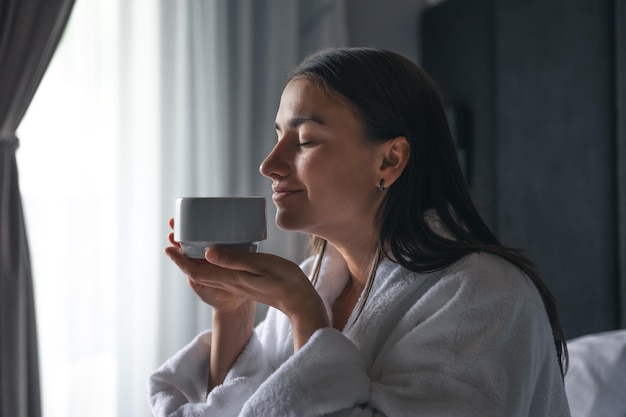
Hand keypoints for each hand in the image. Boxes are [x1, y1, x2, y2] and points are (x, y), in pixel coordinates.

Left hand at [165, 226, 329, 348]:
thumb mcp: (260, 266)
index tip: (168, 247)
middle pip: (199, 271)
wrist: (299, 302)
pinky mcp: (244, 283)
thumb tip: (207, 252)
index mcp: (231, 279)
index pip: (197, 272)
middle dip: (183, 256)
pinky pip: (220, 272)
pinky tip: (215, 250)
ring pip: (208, 272)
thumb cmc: (285, 282)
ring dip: (194, 258)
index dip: (180, 260)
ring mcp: (237, 284)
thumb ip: (234, 260)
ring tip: (188, 241)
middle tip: (175, 236)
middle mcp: (230, 283)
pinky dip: (209, 261)